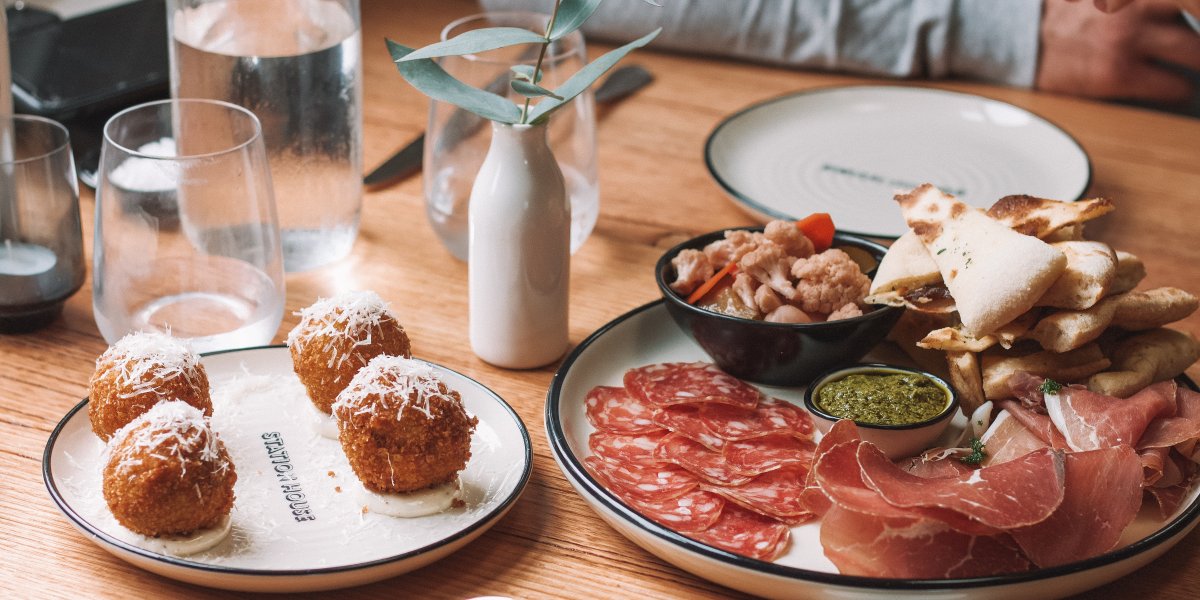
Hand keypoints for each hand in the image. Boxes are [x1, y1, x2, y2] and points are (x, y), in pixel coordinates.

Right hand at [1037, 0, 1199, 101]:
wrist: (1021, 42)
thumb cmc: (1066, 15)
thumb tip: (1177, 8)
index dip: (1197, 9)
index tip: (1198, 18)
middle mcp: (1133, 8)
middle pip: (1197, 14)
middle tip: (1198, 51)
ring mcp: (1127, 40)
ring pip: (1195, 52)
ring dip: (1198, 62)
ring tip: (1193, 66)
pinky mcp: (1118, 74)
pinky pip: (1172, 86)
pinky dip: (1179, 90)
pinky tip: (1174, 89)